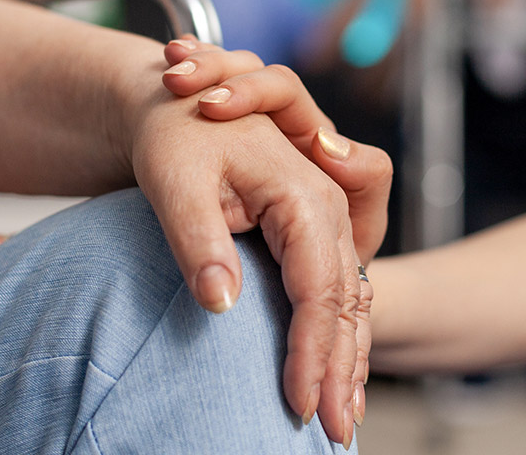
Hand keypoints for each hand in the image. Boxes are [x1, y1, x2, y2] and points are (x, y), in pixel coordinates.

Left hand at [126, 61, 371, 446]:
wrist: (184, 104)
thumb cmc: (177, 137)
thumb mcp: (175, 181)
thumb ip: (198, 240)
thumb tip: (221, 304)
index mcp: (303, 196)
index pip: (316, 289)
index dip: (310, 351)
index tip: (298, 403)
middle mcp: (327, 210)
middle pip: (344, 303)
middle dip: (339, 371)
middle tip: (333, 432)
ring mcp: (327, 223)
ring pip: (350, 302)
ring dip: (347, 363)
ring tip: (342, 421)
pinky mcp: (313, 236)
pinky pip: (341, 294)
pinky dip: (342, 340)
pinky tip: (338, 378)